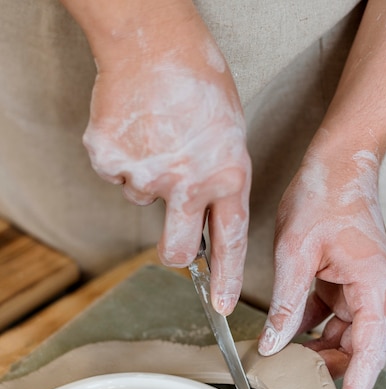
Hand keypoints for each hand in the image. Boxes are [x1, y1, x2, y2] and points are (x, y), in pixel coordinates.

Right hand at [81, 2, 250, 314]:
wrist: (154, 41)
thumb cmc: (199, 80)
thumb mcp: (229, 133)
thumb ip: (219, 178)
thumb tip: (203, 211)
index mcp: (227, 176)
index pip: (229, 242)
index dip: (226, 279)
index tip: (223, 305)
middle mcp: (189, 183)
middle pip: (175, 249)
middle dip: (173, 249)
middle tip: (171, 229)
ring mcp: (148, 174)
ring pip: (143, 200)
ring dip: (148, 178)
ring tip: (157, 137)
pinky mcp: (112, 161)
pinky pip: (117, 175)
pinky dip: (124, 158)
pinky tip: (135, 129)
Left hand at [258, 141, 385, 388]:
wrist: (336, 164)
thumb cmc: (326, 196)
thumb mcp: (297, 253)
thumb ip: (287, 303)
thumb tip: (274, 343)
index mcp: (374, 288)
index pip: (370, 352)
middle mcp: (373, 293)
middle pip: (357, 349)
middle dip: (330, 371)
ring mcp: (360, 289)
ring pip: (342, 336)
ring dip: (316, 350)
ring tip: (285, 363)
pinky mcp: (344, 282)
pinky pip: (330, 317)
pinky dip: (310, 329)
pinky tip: (287, 336)